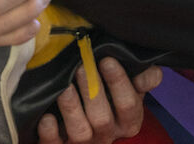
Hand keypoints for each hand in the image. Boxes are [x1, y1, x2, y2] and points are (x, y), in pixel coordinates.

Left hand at [37, 58, 164, 143]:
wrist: (90, 125)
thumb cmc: (113, 100)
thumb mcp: (133, 90)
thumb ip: (146, 78)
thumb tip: (144, 76)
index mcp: (129, 122)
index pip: (128, 104)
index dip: (118, 82)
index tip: (107, 60)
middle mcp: (108, 135)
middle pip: (102, 118)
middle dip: (92, 91)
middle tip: (82, 67)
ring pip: (80, 132)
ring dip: (72, 108)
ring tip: (64, 86)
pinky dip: (50, 132)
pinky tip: (47, 116)